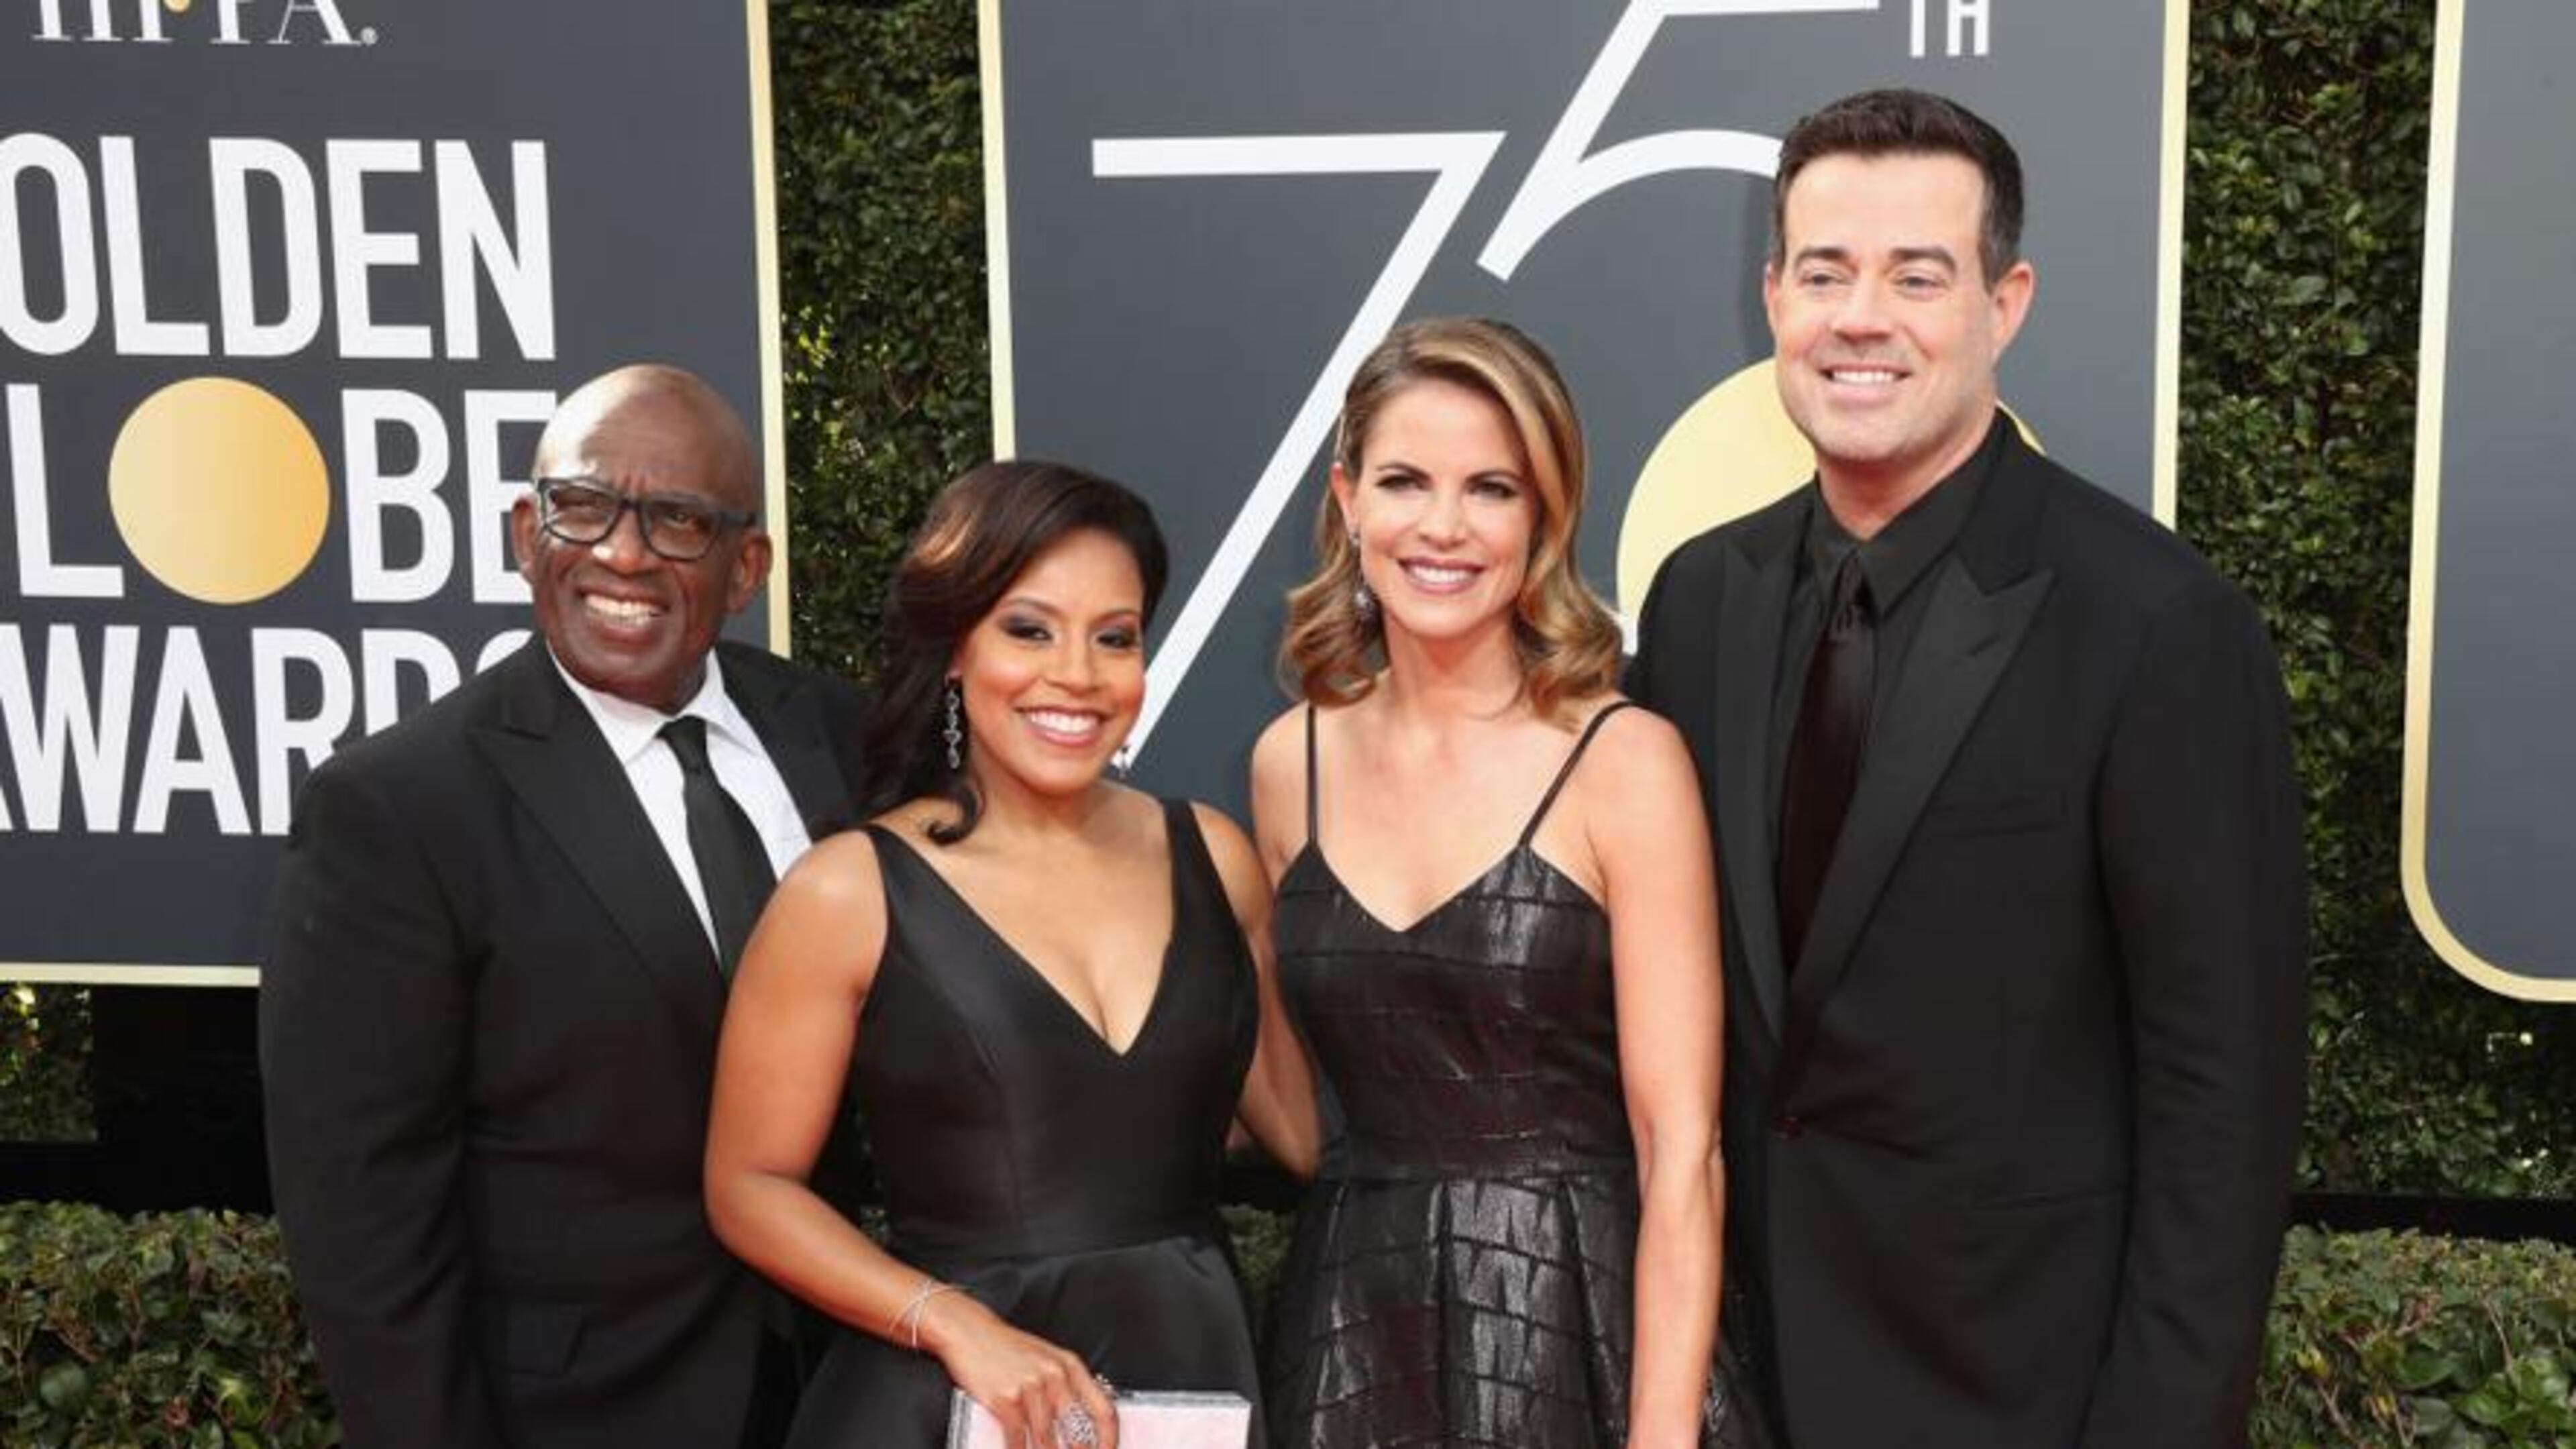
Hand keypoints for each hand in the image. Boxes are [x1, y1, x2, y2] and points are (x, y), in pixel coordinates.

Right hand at [920, 1294, 1118, 1447]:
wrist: (969, 1332)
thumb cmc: (1007, 1348)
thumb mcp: (1046, 1358)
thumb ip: (1065, 1386)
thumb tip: (1080, 1422)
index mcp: (1070, 1366)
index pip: (1103, 1409)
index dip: (1110, 1438)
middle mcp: (1055, 1376)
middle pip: (1078, 1431)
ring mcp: (1030, 1387)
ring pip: (1047, 1440)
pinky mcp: (1006, 1399)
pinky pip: (1017, 1438)